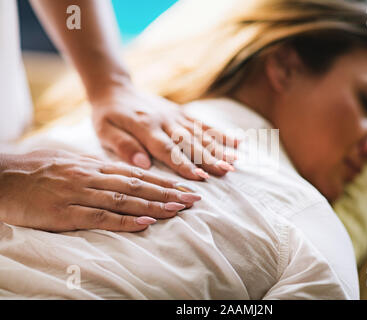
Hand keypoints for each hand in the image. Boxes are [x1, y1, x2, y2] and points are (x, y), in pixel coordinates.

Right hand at [0, 150, 200, 231]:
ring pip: (123, 200)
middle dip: (167, 192)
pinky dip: (124, 221)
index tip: (183, 187)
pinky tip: (144, 224)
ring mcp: (78, 194)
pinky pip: (99, 217)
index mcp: (92, 166)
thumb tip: (117, 173)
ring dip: (153, 205)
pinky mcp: (64, 213)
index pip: (135, 174)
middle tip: (193, 199)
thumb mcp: (68, 161)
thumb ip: (94, 168)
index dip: (161, 181)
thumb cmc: (34, 169)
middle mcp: (90, 177)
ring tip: (178, 210)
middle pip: (136, 185)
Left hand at [90, 84, 238, 180]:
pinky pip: (203, 124)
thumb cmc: (108, 115)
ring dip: (219, 147)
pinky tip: (237, 141)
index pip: (167, 149)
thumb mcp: (105, 131)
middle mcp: (165, 121)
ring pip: (200, 133)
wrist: (116, 89)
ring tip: (235, 160)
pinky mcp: (182, 113)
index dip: (184, 163)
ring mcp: (175, 116)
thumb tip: (143, 164)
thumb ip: (123, 146)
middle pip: (189, 142)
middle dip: (209, 158)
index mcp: (145, 127)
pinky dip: (220, 133)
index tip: (199, 177)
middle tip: (226, 171)